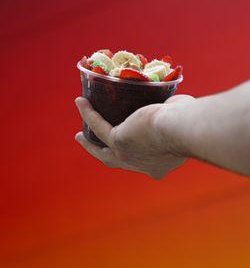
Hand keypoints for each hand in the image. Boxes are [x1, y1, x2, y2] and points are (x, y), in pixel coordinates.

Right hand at [75, 95, 194, 179]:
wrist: (183, 128)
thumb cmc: (189, 122)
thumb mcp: (179, 121)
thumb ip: (171, 116)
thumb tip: (166, 104)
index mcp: (160, 164)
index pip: (144, 163)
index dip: (135, 155)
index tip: (131, 144)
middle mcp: (142, 165)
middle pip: (114, 161)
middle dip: (101, 153)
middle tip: (89, 143)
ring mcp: (128, 156)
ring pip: (102, 149)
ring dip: (89, 140)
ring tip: (78, 131)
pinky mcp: (119, 141)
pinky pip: (98, 127)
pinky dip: (89, 114)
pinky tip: (81, 102)